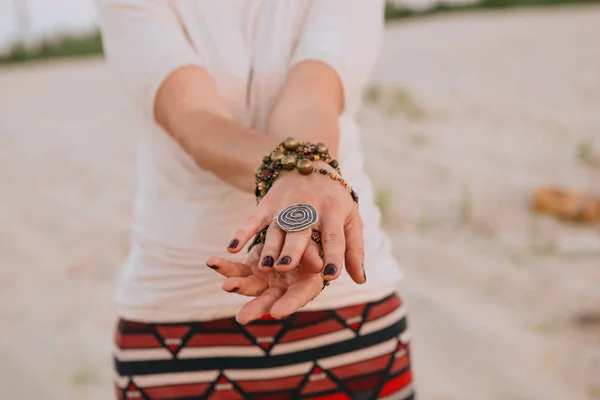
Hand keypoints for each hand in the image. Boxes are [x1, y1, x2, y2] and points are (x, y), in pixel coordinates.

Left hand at [206, 242, 324, 323]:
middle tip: (242, 317)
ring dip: (236, 285)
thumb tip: (317, 264)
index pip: (296, 298)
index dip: (288, 305)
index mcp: (302, 287)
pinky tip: (211, 262)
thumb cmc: (313, 246)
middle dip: (255, 308)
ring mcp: (263, 280)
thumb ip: (313, 255)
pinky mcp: (249, 268)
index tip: (277, 313)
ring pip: (248, 285)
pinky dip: (223, 267)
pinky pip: (235, 269)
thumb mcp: (316, 248)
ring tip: (226, 286)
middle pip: (268, 300)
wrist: (296, 238)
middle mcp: (281, 289)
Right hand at [226, 162, 365, 284]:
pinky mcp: (267, 204)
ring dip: (269, 247)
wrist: (310, 164)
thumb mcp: (351, 219)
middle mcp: (309, 208)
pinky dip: (242, 232)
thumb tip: (360, 280)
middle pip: (300, 232)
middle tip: (285, 268)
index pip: (334, 237)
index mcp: (333, 213)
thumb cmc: (334, 201)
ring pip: (276, 229)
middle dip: (293, 249)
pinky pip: (253, 219)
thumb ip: (354, 249)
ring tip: (264, 266)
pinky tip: (232, 248)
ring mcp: (286, 206)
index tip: (331, 275)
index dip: (334, 255)